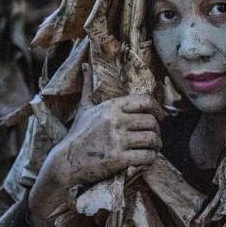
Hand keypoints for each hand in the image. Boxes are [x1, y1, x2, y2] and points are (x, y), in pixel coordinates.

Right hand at [29, 67, 163, 226]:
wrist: (65, 162)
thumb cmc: (77, 134)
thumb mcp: (83, 108)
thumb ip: (87, 86)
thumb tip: (84, 65)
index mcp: (110, 107)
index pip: (145, 100)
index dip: (157, 108)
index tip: (160, 116)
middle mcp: (115, 121)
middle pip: (151, 121)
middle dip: (157, 130)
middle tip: (155, 136)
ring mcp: (117, 140)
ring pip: (151, 138)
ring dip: (156, 144)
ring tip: (154, 147)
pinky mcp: (118, 159)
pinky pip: (146, 156)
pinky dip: (151, 158)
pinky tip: (147, 158)